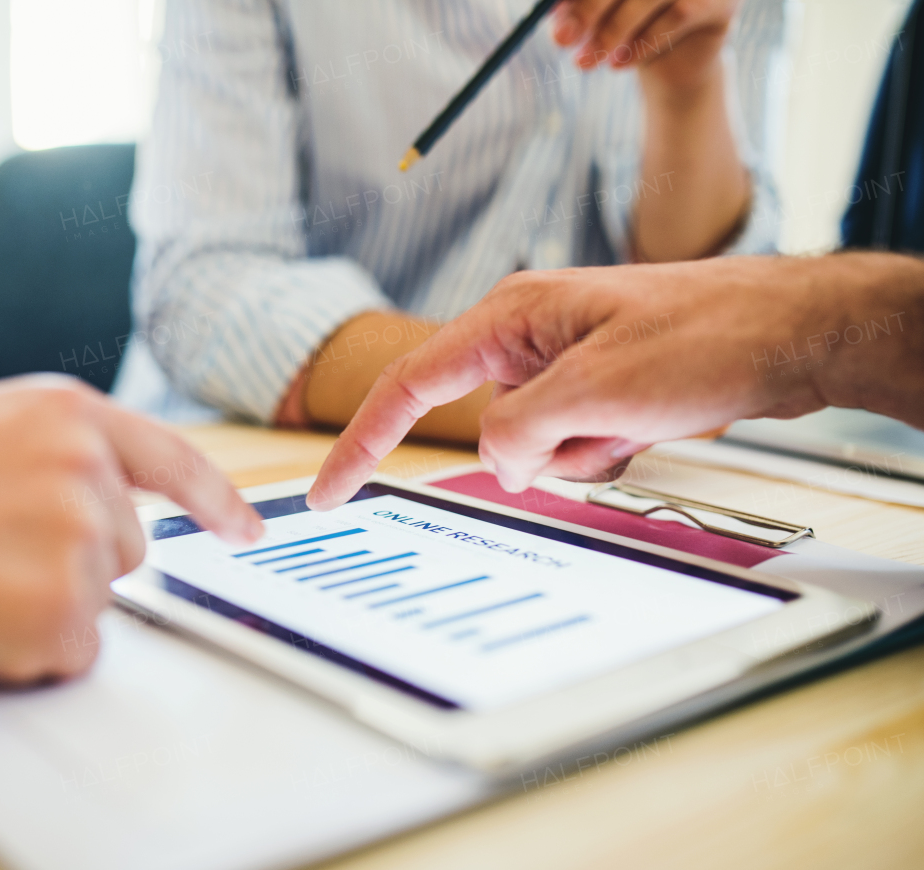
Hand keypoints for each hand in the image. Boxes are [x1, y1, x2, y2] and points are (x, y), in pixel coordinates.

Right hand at [0, 374, 264, 682]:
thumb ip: (54, 450)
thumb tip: (104, 499)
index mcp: (67, 414)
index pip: (171, 459)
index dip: (215, 499)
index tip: (244, 530)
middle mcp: (86, 467)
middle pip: (128, 545)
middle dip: (78, 562)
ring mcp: (80, 538)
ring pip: (99, 599)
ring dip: (49, 605)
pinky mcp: (66, 609)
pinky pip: (76, 649)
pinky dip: (34, 651)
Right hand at [307, 254, 923, 508]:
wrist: (793, 332)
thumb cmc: (704, 338)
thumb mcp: (597, 392)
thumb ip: (520, 432)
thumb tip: (499, 462)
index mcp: (508, 318)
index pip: (409, 386)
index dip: (360, 442)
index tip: (328, 491)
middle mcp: (526, 336)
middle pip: (487, 425)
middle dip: (538, 451)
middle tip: (610, 425)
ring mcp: (562, 363)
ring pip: (530, 444)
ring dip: (580, 451)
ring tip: (639, 414)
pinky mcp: (594, 386)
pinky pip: (571, 444)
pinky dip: (603, 449)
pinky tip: (648, 421)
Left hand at [553, 0, 740, 88]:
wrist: (673, 64)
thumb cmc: (626, 25)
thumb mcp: (593, 14)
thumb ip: (572, 6)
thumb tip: (552, 11)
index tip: (551, 10)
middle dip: (590, 7)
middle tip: (562, 39)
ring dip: (612, 32)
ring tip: (585, 62)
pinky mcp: (721, 1)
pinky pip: (677, 16)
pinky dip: (640, 45)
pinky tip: (619, 64)